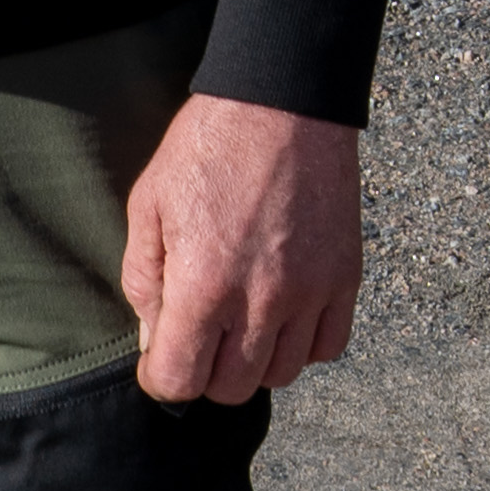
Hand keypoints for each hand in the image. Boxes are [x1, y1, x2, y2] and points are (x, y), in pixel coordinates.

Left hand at [125, 96, 361, 405]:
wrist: (283, 102)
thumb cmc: (208, 148)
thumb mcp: (148, 205)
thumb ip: (145, 281)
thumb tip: (154, 339)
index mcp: (203, 284)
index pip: (181, 381)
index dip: (162, 380)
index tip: (160, 363)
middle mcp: (261, 299)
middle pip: (232, 388)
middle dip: (206, 373)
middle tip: (200, 339)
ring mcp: (310, 291)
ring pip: (282, 374)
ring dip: (256, 362)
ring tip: (242, 326)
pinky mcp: (344, 277)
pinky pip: (329, 347)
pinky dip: (304, 345)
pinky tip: (284, 316)